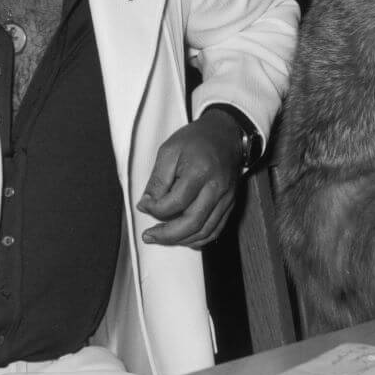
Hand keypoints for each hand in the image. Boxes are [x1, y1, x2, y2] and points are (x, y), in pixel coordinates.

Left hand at [136, 110, 242, 247]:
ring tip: (162, 238)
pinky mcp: (230, 204)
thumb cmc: (196, 140)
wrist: (225, 134)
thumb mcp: (169, 151)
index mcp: (199, 172)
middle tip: (149, 236)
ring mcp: (226, 198)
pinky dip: (199, 239)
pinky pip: (216, 230)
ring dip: (181, 240)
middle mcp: (216, 188)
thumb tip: (147, 204)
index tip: (144, 205)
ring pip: (205, 231)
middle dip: (167, 235)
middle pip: (192, 223)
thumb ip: (157, 180)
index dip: (155, 209)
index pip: (175, 203)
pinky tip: (183, 238)